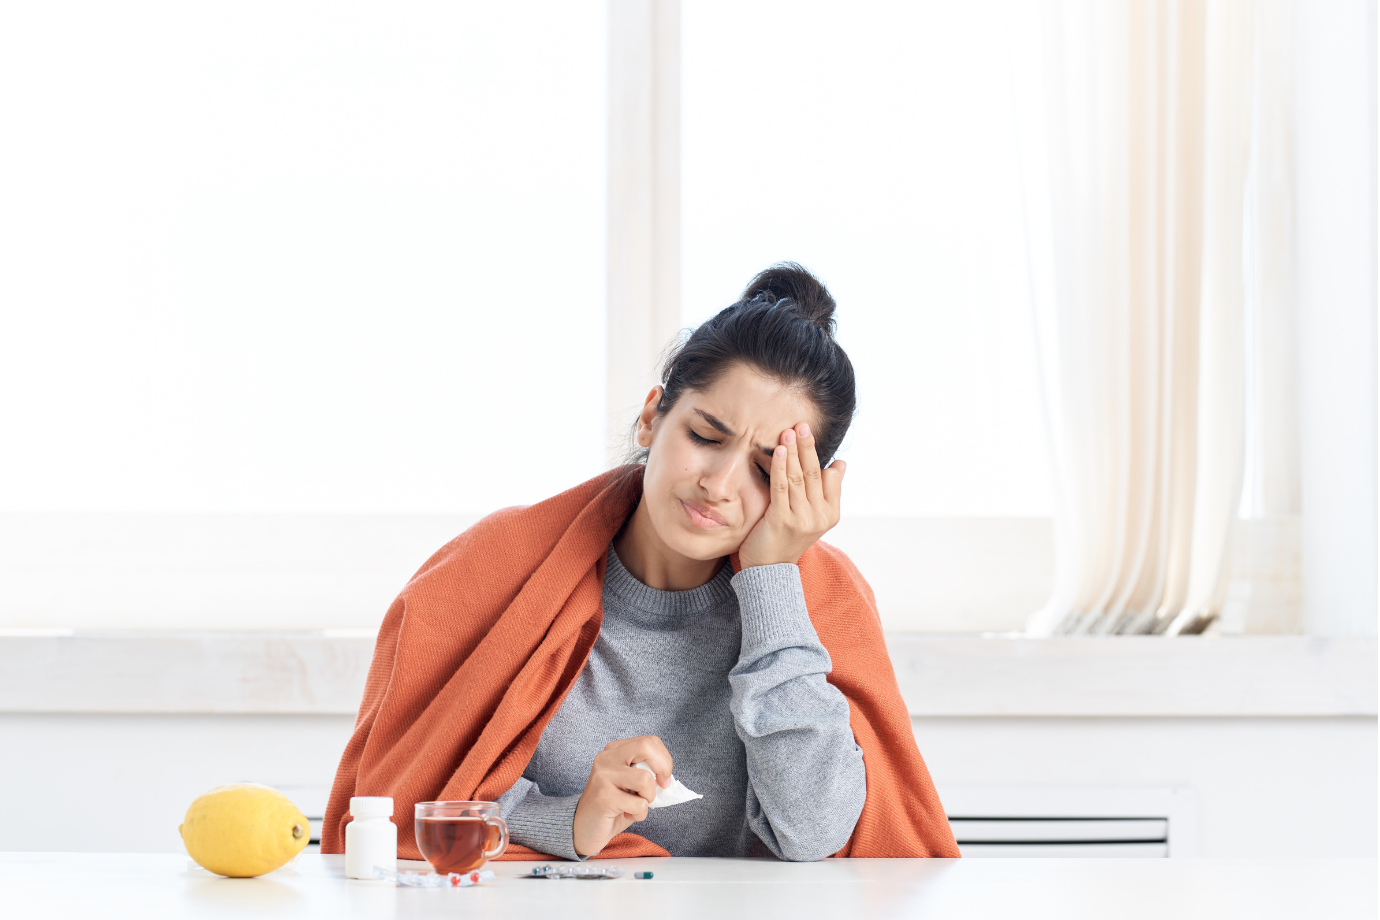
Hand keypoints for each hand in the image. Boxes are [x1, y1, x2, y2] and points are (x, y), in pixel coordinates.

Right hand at [571, 735, 671, 856]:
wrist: (584, 829)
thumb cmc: (613, 806)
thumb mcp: (631, 784)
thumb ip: (647, 774)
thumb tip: (668, 778)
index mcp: (615, 750)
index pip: (650, 741)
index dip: (665, 760)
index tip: (664, 779)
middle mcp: (606, 758)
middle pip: (646, 746)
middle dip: (663, 768)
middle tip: (662, 786)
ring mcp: (603, 776)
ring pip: (645, 779)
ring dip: (648, 798)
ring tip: (635, 805)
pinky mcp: (604, 797)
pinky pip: (639, 804)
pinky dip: (640, 814)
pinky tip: (625, 814)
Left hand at [737, 423, 844, 569]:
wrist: (769, 570)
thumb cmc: (787, 538)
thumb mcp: (812, 515)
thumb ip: (826, 491)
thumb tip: (840, 464)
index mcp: (831, 514)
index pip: (829, 477)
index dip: (818, 453)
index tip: (808, 433)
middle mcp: (820, 516)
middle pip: (815, 473)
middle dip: (808, 447)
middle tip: (802, 424)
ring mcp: (802, 519)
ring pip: (799, 478)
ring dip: (794, 452)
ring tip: (789, 431)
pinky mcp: (782, 520)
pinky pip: (782, 487)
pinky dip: (782, 466)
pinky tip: (781, 450)